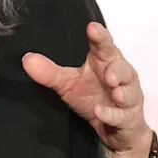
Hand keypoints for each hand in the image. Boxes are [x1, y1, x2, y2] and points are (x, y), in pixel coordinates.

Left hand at [22, 22, 151, 157]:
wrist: (115, 129)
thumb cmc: (93, 97)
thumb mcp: (67, 84)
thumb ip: (49, 72)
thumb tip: (27, 60)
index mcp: (105, 62)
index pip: (104, 45)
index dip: (100, 36)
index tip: (92, 28)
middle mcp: (120, 76)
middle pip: (123, 67)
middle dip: (117, 69)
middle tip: (109, 73)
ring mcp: (128, 97)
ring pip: (130, 92)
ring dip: (122, 92)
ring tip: (115, 92)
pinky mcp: (129, 118)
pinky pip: (123, 116)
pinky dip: (112, 114)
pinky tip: (100, 112)